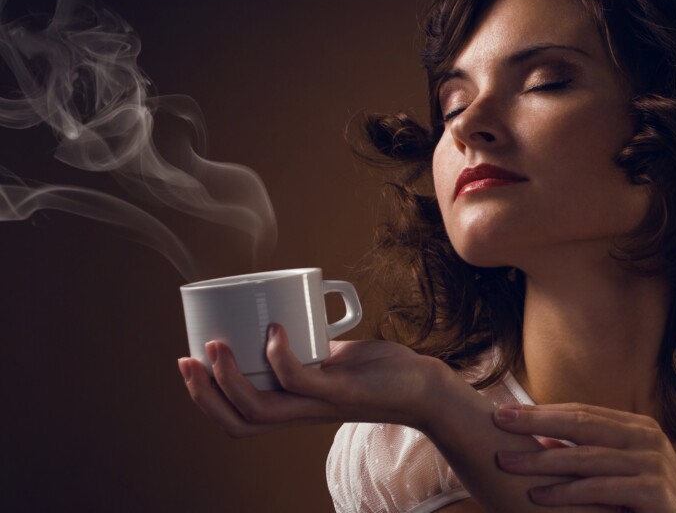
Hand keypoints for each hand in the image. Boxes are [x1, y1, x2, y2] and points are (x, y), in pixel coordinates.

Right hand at [178, 323, 447, 436]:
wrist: (422, 385)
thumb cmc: (379, 372)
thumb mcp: (332, 360)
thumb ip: (307, 350)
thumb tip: (281, 323)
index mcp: (292, 406)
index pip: (236, 417)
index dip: (205, 397)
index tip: (186, 362)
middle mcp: (300, 411)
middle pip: (236, 419)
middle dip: (203, 393)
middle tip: (187, 359)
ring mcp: (318, 403)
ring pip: (259, 406)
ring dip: (229, 377)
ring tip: (216, 345)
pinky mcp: (340, 391)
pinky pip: (299, 379)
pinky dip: (280, 355)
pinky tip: (274, 329)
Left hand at [491, 403, 675, 511]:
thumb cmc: (653, 507)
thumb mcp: (619, 476)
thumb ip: (586, 458)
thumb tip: (541, 442)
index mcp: (638, 428)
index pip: (582, 412)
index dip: (542, 411)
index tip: (504, 411)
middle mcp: (647, 438)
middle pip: (582, 423)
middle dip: (535, 421)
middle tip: (498, 420)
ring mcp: (653, 463)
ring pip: (586, 456)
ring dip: (542, 459)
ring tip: (507, 461)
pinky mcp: (654, 491)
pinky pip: (601, 488)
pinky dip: (567, 492)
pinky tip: (539, 496)